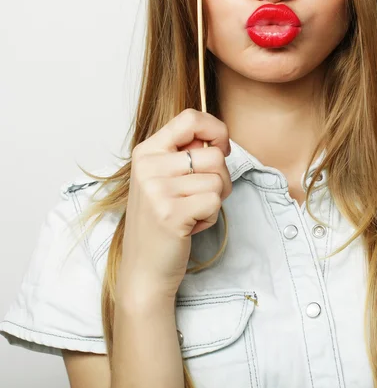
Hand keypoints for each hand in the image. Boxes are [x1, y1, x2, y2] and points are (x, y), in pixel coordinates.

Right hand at [116, 108, 232, 303]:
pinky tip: (190, 226)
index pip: (190, 117)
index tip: (221, 149)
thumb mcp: (164, 178)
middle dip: (220, 178)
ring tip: (191, 212)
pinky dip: (210, 216)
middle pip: (213, 155)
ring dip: (214, 200)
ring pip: (218, 179)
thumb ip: (186, 154)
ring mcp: (156, 189)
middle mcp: (148, 165)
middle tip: (201, 197)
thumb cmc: (162, 220)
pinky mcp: (170, 213)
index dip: (216, 130)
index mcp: (146, 151)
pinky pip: (215, 201)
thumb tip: (218, 140)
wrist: (143, 269)